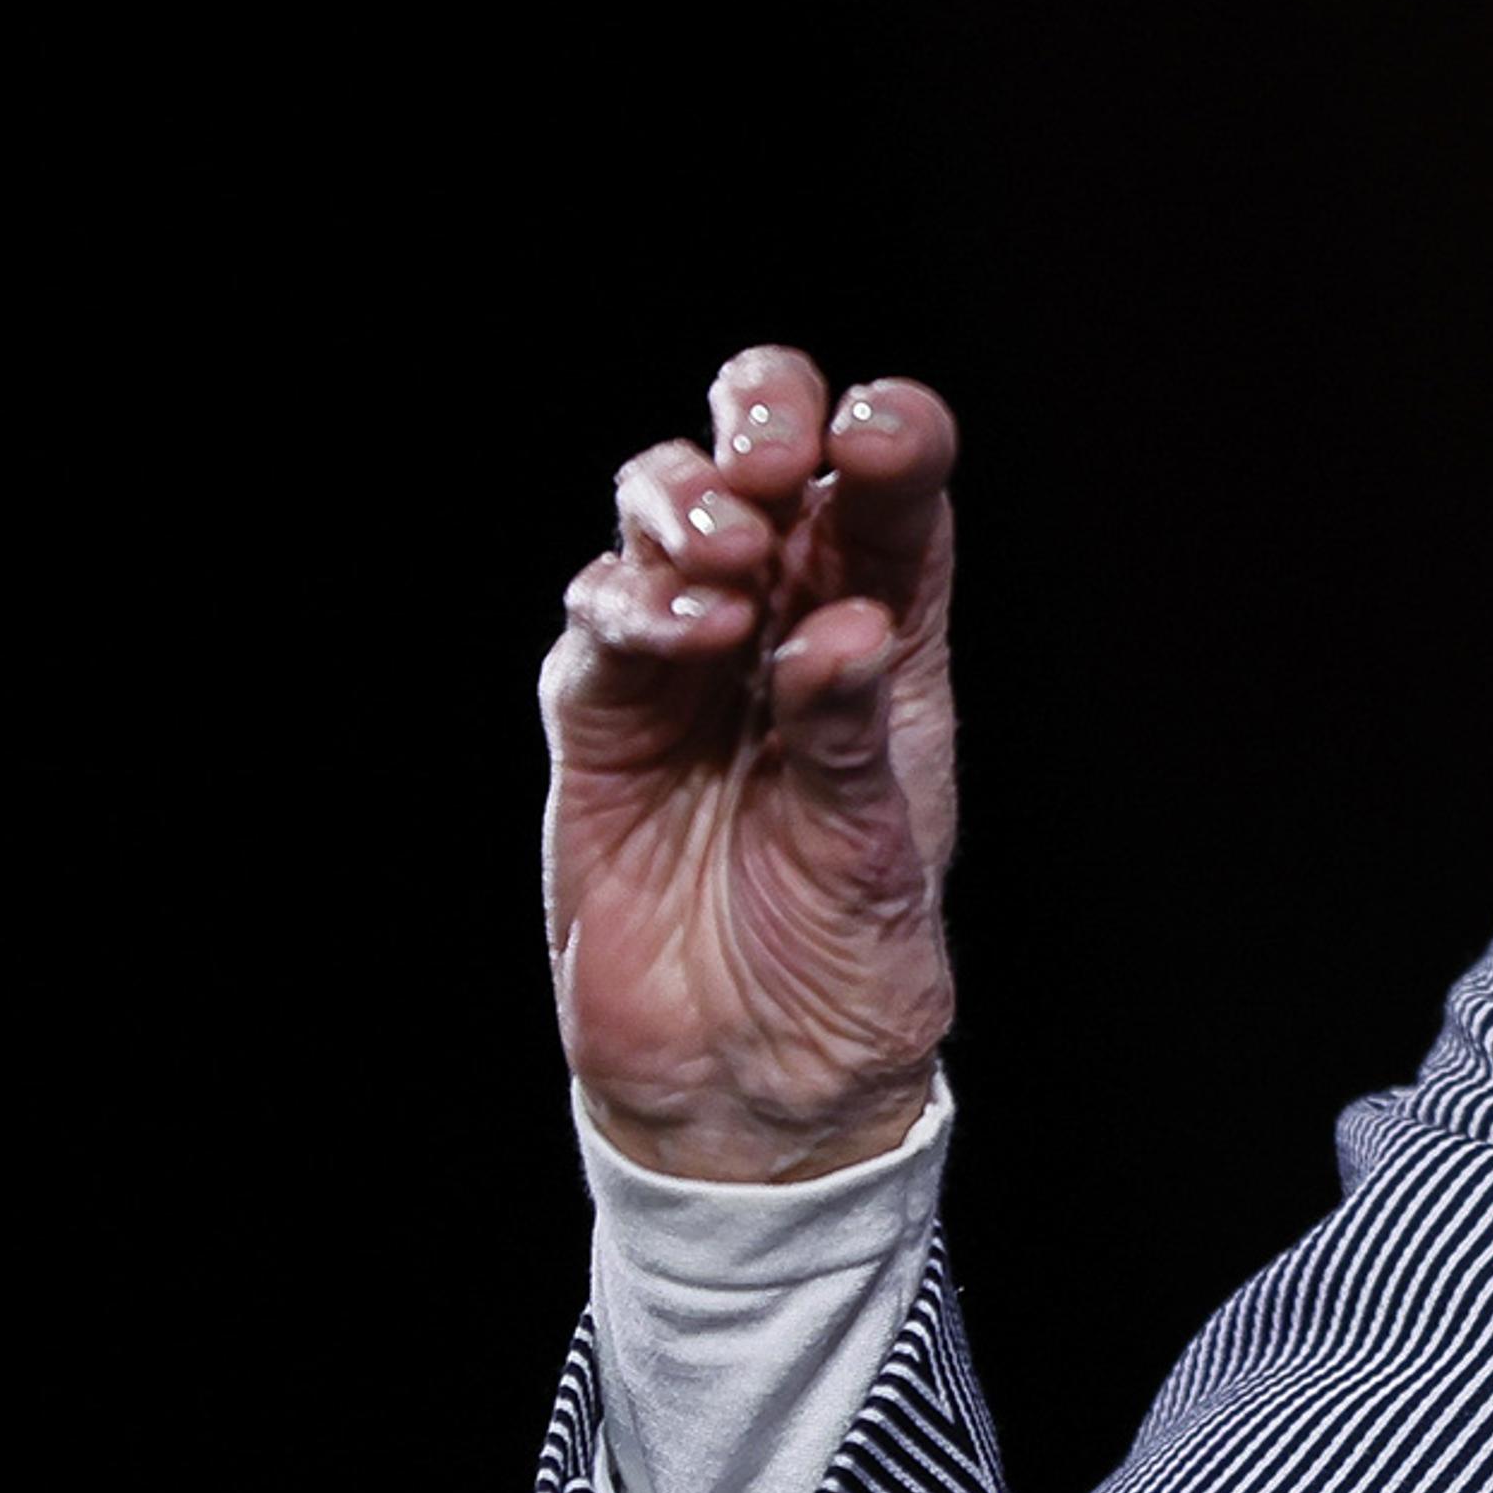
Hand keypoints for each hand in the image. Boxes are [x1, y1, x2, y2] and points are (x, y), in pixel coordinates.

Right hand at [542, 346, 960, 1180]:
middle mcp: (786, 618)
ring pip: (664, 510)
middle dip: (761, 414)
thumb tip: (838, 629)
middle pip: (763, 449)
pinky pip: (600, 621)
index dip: (888, 434)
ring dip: (687, 505)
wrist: (753, 1078)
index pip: (893, 491)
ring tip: (727, 563)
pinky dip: (634, 606)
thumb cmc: (848, 958)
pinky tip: (685, 634)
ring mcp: (685, 660)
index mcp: (886, 627)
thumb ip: (850, 733)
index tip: (877, 435)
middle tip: (769, 462)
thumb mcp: (878, 849)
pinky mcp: (599, 715)